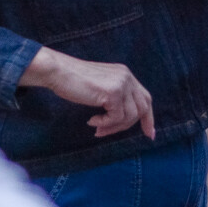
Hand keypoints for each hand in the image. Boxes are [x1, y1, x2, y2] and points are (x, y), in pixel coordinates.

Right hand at [21, 47, 155, 138]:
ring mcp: (122, 83)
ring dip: (113, 127)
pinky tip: (91, 120)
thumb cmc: (73, 81)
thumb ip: (115, 97)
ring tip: (97, 127)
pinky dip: (104, 124)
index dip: (148, 118)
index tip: (149, 134)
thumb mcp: (101, 87)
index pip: (145, 98)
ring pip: (130, 116)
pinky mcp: (113, 92)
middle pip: (142, 109)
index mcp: (125, 74)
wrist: (58, 72)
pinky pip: (117, 117)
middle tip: (106, 132)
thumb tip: (124, 119)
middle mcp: (127, 77)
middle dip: (127, 126)